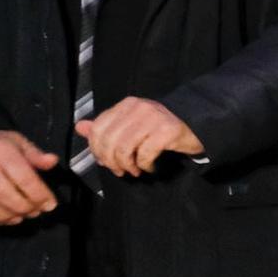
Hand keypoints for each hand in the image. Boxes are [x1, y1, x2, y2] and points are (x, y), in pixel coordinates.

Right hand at [0, 129, 59, 225]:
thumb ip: (36, 155)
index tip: (49, 205)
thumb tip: (52, 162)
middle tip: (35, 212)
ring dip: (7, 216)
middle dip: (24, 208)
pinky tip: (2, 218)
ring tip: (20, 216)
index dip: (39, 196)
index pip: (24, 178)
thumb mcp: (18, 142)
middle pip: (5, 195)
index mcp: (1, 150)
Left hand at [75, 98, 203, 177]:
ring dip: (127, 165)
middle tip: (120, 170)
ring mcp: (154, 119)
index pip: (99, 128)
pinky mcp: (168, 131)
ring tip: (134, 171)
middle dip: (111, 161)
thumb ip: (106, 126)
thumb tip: (81, 127)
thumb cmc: (161, 127)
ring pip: (125, 148)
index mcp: (127, 105)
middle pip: (110, 140)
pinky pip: (146, 154)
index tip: (105, 161)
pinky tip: (149, 167)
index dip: (97, 149)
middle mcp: (139, 108)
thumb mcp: (131, 124)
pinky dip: (145, 165)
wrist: (197, 124)